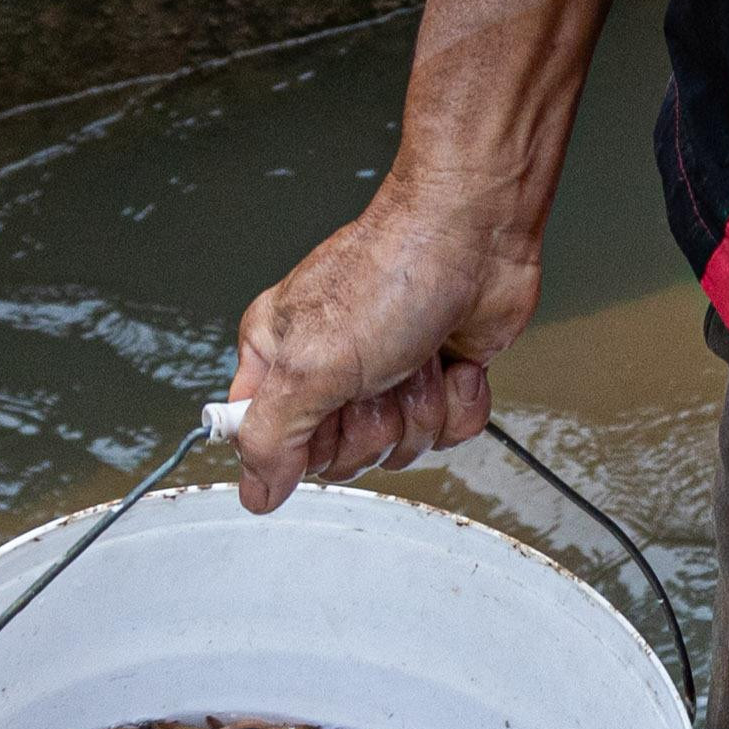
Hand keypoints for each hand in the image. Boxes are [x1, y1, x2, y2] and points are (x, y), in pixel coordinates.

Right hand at [228, 191, 546, 508]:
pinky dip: (459, 399)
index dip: (303, 445)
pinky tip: (452, 360)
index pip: (270, 445)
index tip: (322, 413)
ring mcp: (388, 378)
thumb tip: (254, 491)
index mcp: (279, 360)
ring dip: (419, 405)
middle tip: (376, 376)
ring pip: (401, 447)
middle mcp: (329, 372)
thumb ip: (271, 438)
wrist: (474, 237)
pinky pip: (449, 432)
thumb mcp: (308, 366)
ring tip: (417, 356)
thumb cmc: (389, 274)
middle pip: (343, 458)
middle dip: (373, 424)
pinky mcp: (439, 380)